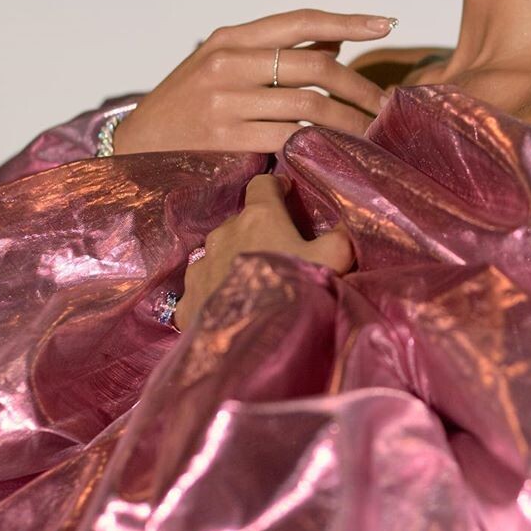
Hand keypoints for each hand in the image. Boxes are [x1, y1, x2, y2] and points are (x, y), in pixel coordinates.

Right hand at [113, 8, 396, 154]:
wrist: (135, 147)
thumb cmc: (188, 106)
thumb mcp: (223, 67)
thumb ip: (275, 54)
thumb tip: (335, 43)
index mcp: (230, 38)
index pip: (300, 21)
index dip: (347, 21)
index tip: (385, 23)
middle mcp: (228, 63)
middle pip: (314, 67)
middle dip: (360, 86)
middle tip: (386, 104)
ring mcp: (226, 101)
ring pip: (309, 105)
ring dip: (350, 120)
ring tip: (372, 131)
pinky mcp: (226, 139)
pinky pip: (289, 138)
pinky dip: (320, 143)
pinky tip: (338, 150)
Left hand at [173, 174, 354, 331]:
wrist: (256, 346)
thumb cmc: (297, 293)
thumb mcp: (333, 260)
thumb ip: (339, 238)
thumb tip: (343, 227)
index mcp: (258, 217)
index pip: (262, 184)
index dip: (276, 187)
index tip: (286, 194)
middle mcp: (223, 234)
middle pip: (239, 222)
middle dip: (256, 232)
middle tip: (276, 253)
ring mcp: (201, 266)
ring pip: (216, 254)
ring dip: (231, 261)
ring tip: (250, 287)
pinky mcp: (187, 299)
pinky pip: (201, 288)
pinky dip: (213, 294)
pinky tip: (228, 311)